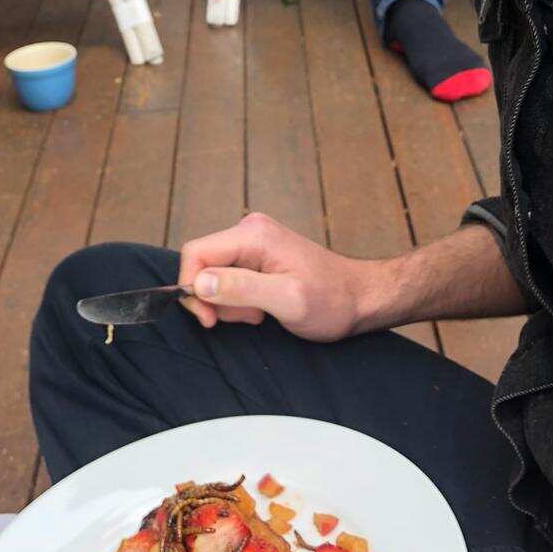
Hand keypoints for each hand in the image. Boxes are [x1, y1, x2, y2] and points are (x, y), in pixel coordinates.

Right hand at [178, 213, 371, 340]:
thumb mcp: (287, 300)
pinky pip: (229, 277)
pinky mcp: (257, 256)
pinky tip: (263, 308)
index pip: (195, 252)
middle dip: (216, 298)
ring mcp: (253, 242)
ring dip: (229, 303)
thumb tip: (198, 283)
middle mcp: (249, 231)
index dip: (192, 287)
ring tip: (261, 312)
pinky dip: (239, 299)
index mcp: (253, 234)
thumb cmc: (331, 300)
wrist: (360, 298)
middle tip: (249, 317)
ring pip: (214, 275)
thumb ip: (241, 289)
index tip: (210, 320)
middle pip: (203, 264)